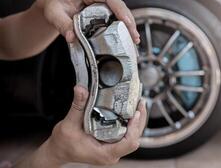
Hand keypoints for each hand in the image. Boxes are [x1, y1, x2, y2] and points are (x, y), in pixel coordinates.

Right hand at [16, 86, 146, 166]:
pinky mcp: (112, 146)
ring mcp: (113, 150)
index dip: (134, 128)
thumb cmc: (63, 143)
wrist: (58, 151)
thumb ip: (78, 106)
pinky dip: (130, 124)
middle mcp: (111, 154)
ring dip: (137, 122)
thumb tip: (81, 89)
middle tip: (140, 104)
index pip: (128, 143)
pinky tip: (131, 112)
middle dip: (140, 121)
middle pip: (135, 139)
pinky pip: (127, 136)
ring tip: (138, 105)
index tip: (135, 113)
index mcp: (104, 153)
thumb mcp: (69, 123)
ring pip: (133, 138)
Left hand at [36, 0, 139, 42]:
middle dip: (128, 20)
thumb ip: (63, 26)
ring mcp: (101, 0)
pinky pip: (116, 14)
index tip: (126, 22)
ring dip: (128, 24)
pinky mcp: (103, 8)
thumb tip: (73, 38)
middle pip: (118, 4)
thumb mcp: (54, 15)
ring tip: (134, 39)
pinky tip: (127, 36)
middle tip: (134, 36)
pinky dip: (123, 25)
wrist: (53, 6)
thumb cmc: (54, 7)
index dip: (120, 9)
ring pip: (120, 9)